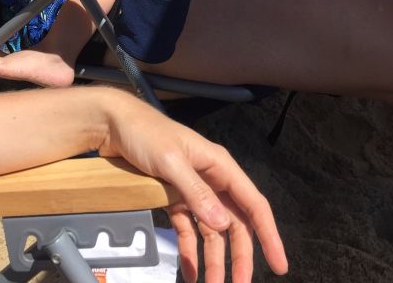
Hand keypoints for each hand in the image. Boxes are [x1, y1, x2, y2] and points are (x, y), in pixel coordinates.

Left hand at [100, 93, 287, 280]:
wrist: (113, 124)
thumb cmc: (144, 133)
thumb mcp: (171, 161)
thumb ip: (196, 192)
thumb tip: (222, 224)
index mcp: (218, 166)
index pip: (253, 204)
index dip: (269, 235)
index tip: (279, 264)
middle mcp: (211, 179)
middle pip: (235, 223)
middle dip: (240, 256)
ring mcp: (193, 190)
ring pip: (213, 232)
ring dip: (215, 260)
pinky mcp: (173, 198)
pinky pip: (188, 230)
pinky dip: (190, 252)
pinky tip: (189, 272)